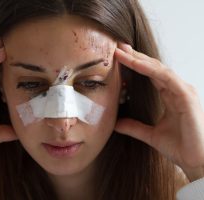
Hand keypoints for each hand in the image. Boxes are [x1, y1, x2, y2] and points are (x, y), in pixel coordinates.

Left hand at [114, 43, 203, 181]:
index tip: (118, 58)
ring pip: (158, 69)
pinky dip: (150, 69)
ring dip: (139, 59)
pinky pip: (166, 77)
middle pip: (153, 68)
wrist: (198, 162)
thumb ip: (134, 127)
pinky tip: (136, 63)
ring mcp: (183, 91)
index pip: (150, 75)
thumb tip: (116, 123)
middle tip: (118, 48)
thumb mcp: (150, 135)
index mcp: (170, 96)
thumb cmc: (181, 147)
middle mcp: (177, 90)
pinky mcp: (186, 96)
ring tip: (122, 52)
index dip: (135, 65)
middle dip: (135, 57)